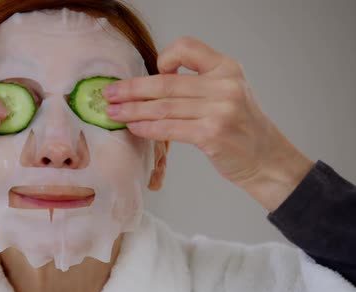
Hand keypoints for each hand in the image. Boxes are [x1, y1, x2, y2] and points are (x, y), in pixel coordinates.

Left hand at [103, 36, 313, 211]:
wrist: (266, 158)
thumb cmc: (239, 126)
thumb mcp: (228, 92)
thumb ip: (197, 83)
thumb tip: (150, 83)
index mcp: (226, 68)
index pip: (187, 47)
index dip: (164, 57)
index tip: (151, 72)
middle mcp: (225, 85)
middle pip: (165, 82)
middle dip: (131, 89)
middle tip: (109, 94)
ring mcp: (220, 110)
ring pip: (163, 107)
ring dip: (133, 111)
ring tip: (113, 113)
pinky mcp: (212, 134)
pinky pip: (170, 129)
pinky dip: (147, 128)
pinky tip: (134, 128)